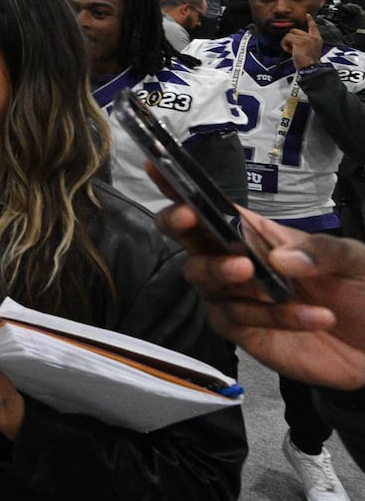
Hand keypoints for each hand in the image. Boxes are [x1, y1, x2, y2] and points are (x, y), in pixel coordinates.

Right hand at [155, 200, 364, 389]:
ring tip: (249, 271)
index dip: (180, 186)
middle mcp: (239, 262)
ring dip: (219, 272)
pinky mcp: (248, 335)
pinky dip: (273, 317)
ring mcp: (239, 300)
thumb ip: (321, 252)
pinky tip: (313, 317)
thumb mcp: (356, 260)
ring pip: (202, 281)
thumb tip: (278, 256)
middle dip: (180, 226)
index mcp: (259, 234)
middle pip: (190, 242)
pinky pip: (239, 321)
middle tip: (190, 218)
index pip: (213, 206)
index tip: (156, 165)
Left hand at [281, 13, 324, 68]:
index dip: (310, 20)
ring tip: (290, 50)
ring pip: (289, 34)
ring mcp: (306, 38)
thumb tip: (295, 40)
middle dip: (290, 38)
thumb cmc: (309, 62)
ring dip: (287, 42)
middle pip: (295, 30)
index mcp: (317, 39)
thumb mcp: (311, 50)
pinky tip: (289, 51)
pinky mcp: (299, 41)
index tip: (307, 15)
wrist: (311, 67)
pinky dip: (284, 45)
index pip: (313, 26)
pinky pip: (286, 38)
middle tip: (291, 48)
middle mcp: (312, 37)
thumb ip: (306, 43)